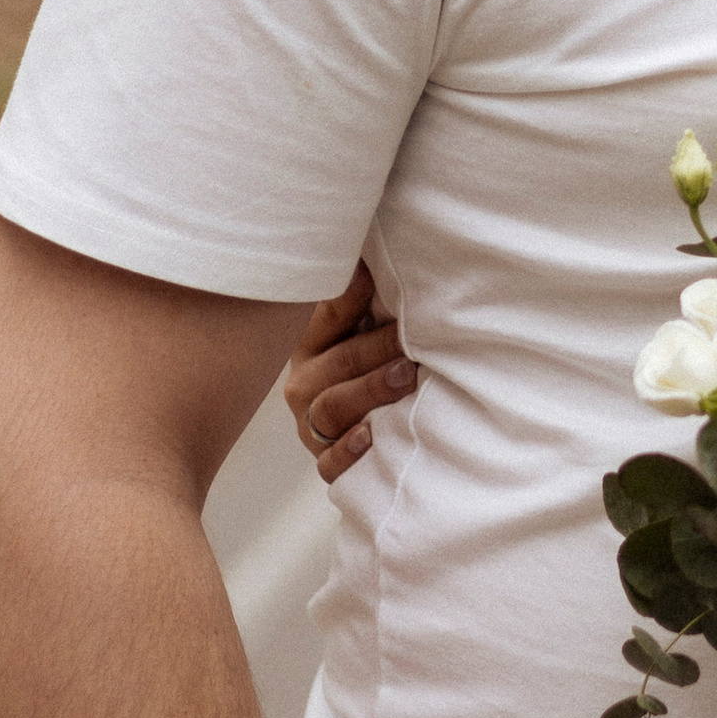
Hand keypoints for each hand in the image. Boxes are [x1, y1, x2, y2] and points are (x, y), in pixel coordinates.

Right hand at [283, 263, 414, 479]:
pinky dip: (348, 453)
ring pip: (331, 410)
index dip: (351, 299)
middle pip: (337, 365)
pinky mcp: (326, 461)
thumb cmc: (372, 357)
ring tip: (405, 377)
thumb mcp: (366, 324)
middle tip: (411, 341)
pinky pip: (330, 464)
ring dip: (369, 392)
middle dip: (375, 350)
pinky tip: (370, 437)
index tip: (375, 278)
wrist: (368, 420)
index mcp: (311, 343)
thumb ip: (365, 295)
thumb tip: (372, 252)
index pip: (326, 318)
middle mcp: (305, 384)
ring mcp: (312, 426)